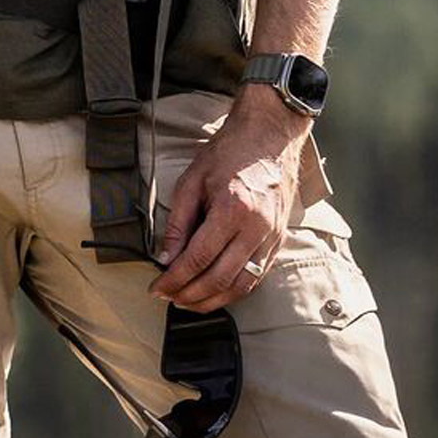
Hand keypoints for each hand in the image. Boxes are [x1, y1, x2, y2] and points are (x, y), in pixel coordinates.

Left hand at [149, 87, 303, 311]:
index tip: (158, 288)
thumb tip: (166, 257)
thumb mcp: (192, 181)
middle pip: (221, 278)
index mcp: (232, 209)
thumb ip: (178, 222)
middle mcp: (256, 227)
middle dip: (191, 295)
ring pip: (243, 284)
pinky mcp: (280, 238)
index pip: (198, 259)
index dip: (175, 279)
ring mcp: (272, 235)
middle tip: (170, 298)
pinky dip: (236, 289)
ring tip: (190, 301)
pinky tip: (218, 290)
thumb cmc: (230, 152)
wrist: (269, 135)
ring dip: (214, 300)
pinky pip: (258, 275)